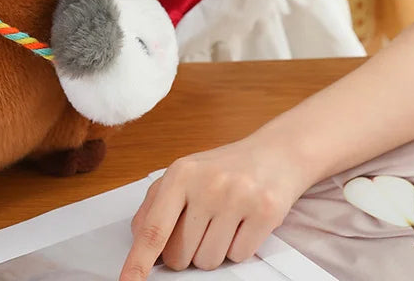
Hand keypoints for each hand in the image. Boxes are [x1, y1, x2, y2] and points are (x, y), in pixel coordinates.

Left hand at [119, 136, 308, 278]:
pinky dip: (238, 247)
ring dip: (213, 250)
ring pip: (209, 261)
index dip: (139, 260)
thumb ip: (156, 204)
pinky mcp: (265, 212)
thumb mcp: (184, 174)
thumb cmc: (222, 169)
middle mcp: (207, 184)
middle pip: (180, 254)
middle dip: (186, 252)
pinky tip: (242, 222)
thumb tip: (139, 239)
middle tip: (201, 225)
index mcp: (180, 174)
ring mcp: (237, 197)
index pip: (154, 228)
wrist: (275, 153)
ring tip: (224, 220)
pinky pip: (238, 256)